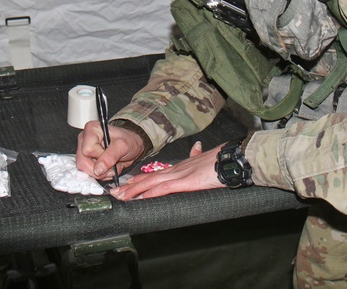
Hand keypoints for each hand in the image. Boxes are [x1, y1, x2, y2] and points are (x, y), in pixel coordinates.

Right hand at [75, 120, 144, 181]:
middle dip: (98, 169)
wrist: (132, 146)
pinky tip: (108, 169)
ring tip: (112, 168)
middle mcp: (84, 138)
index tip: (111, 155)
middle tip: (112, 168)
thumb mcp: (123, 146)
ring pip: (83, 168)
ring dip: (100, 173)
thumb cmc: (128, 140)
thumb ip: (110, 157)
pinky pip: (87, 171)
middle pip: (82, 161)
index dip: (100, 156)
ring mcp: (84, 149)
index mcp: (92, 129)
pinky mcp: (86, 159)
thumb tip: (98, 169)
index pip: (88, 150)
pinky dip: (99, 174)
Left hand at [109, 141, 224, 199]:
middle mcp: (176, 170)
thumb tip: (196, 148)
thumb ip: (197, 155)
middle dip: (130, 187)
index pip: (155, 174)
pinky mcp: (186, 182)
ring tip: (121, 197)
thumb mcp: (205, 158)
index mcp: (180, 167)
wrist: (231, 159)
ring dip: (134, 191)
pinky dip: (151, 193)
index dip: (139, 180)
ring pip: (152, 183)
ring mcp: (180, 175)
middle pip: (148, 178)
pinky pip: (165, 188)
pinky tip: (142, 198)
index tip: (127, 184)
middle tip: (115, 193)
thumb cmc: (220, 161)